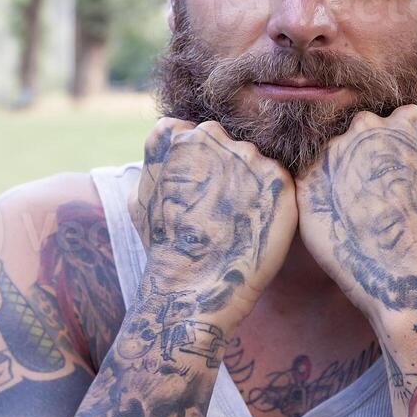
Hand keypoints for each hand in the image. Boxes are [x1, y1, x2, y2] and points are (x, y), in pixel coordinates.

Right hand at [129, 118, 297, 325]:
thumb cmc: (163, 247)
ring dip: (250, 184)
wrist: (194, 284)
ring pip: (253, 161)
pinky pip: (277, 182)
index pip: (192, 132)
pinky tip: (254, 225)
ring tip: (236, 221)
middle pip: (226, 141)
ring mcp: (247, 154)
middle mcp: (211, 135)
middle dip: (225, 168)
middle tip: (218, 208)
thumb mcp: (139, 198)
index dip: (196, 163)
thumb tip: (165, 151)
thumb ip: (155, 164)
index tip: (195, 190)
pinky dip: (271, 202)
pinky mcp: (277, 178)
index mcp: (175, 135)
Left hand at [295, 105, 416, 320]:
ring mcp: (332, 150)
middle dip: (367, 158)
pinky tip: (338, 218)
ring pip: (334, 154)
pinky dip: (321, 195)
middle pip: (362, 132)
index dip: (399, 152)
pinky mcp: (306, 179)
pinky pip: (310, 178)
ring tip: (357, 212)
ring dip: (342, 176)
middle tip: (376, 197)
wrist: (406, 274)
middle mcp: (366, 125)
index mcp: (406, 120)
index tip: (401, 180)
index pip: (396, 122)